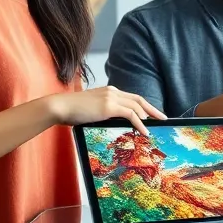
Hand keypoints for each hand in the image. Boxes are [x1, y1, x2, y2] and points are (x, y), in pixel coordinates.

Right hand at [47, 86, 165, 135]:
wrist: (60, 106)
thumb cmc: (72, 111)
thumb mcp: (92, 110)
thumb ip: (104, 112)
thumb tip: (115, 122)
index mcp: (109, 91)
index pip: (131, 97)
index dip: (143, 105)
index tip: (151, 113)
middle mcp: (112, 91)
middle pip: (139, 99)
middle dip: (152, 109)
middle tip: (162, 118)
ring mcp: (111, 98)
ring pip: (137, 107)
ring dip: (148, 118)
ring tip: (154, 127)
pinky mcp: (109, 106)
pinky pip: (131, 115)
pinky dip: (140, 123)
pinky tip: (144, 131)